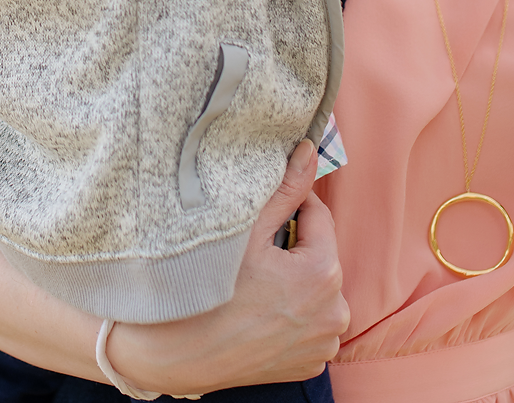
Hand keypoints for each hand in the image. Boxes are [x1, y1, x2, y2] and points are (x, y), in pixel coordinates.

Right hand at [109, 142, 347, 392]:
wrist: (179, 355)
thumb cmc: (209, 290)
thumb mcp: (246, 232)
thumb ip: (285, 189)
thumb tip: (310, 150)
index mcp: (323, 273)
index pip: (318, 216)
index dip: (291, 210)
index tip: (263, 219)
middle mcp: (335, 311)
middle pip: (319, 257)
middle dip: (293, 249)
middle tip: (254, 256)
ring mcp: (324, 343)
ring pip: (316, 292)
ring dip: (296, 284)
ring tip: (257, 287)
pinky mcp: (312, 363)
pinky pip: (310, 325)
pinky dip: (293, 317)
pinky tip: (262, 315)